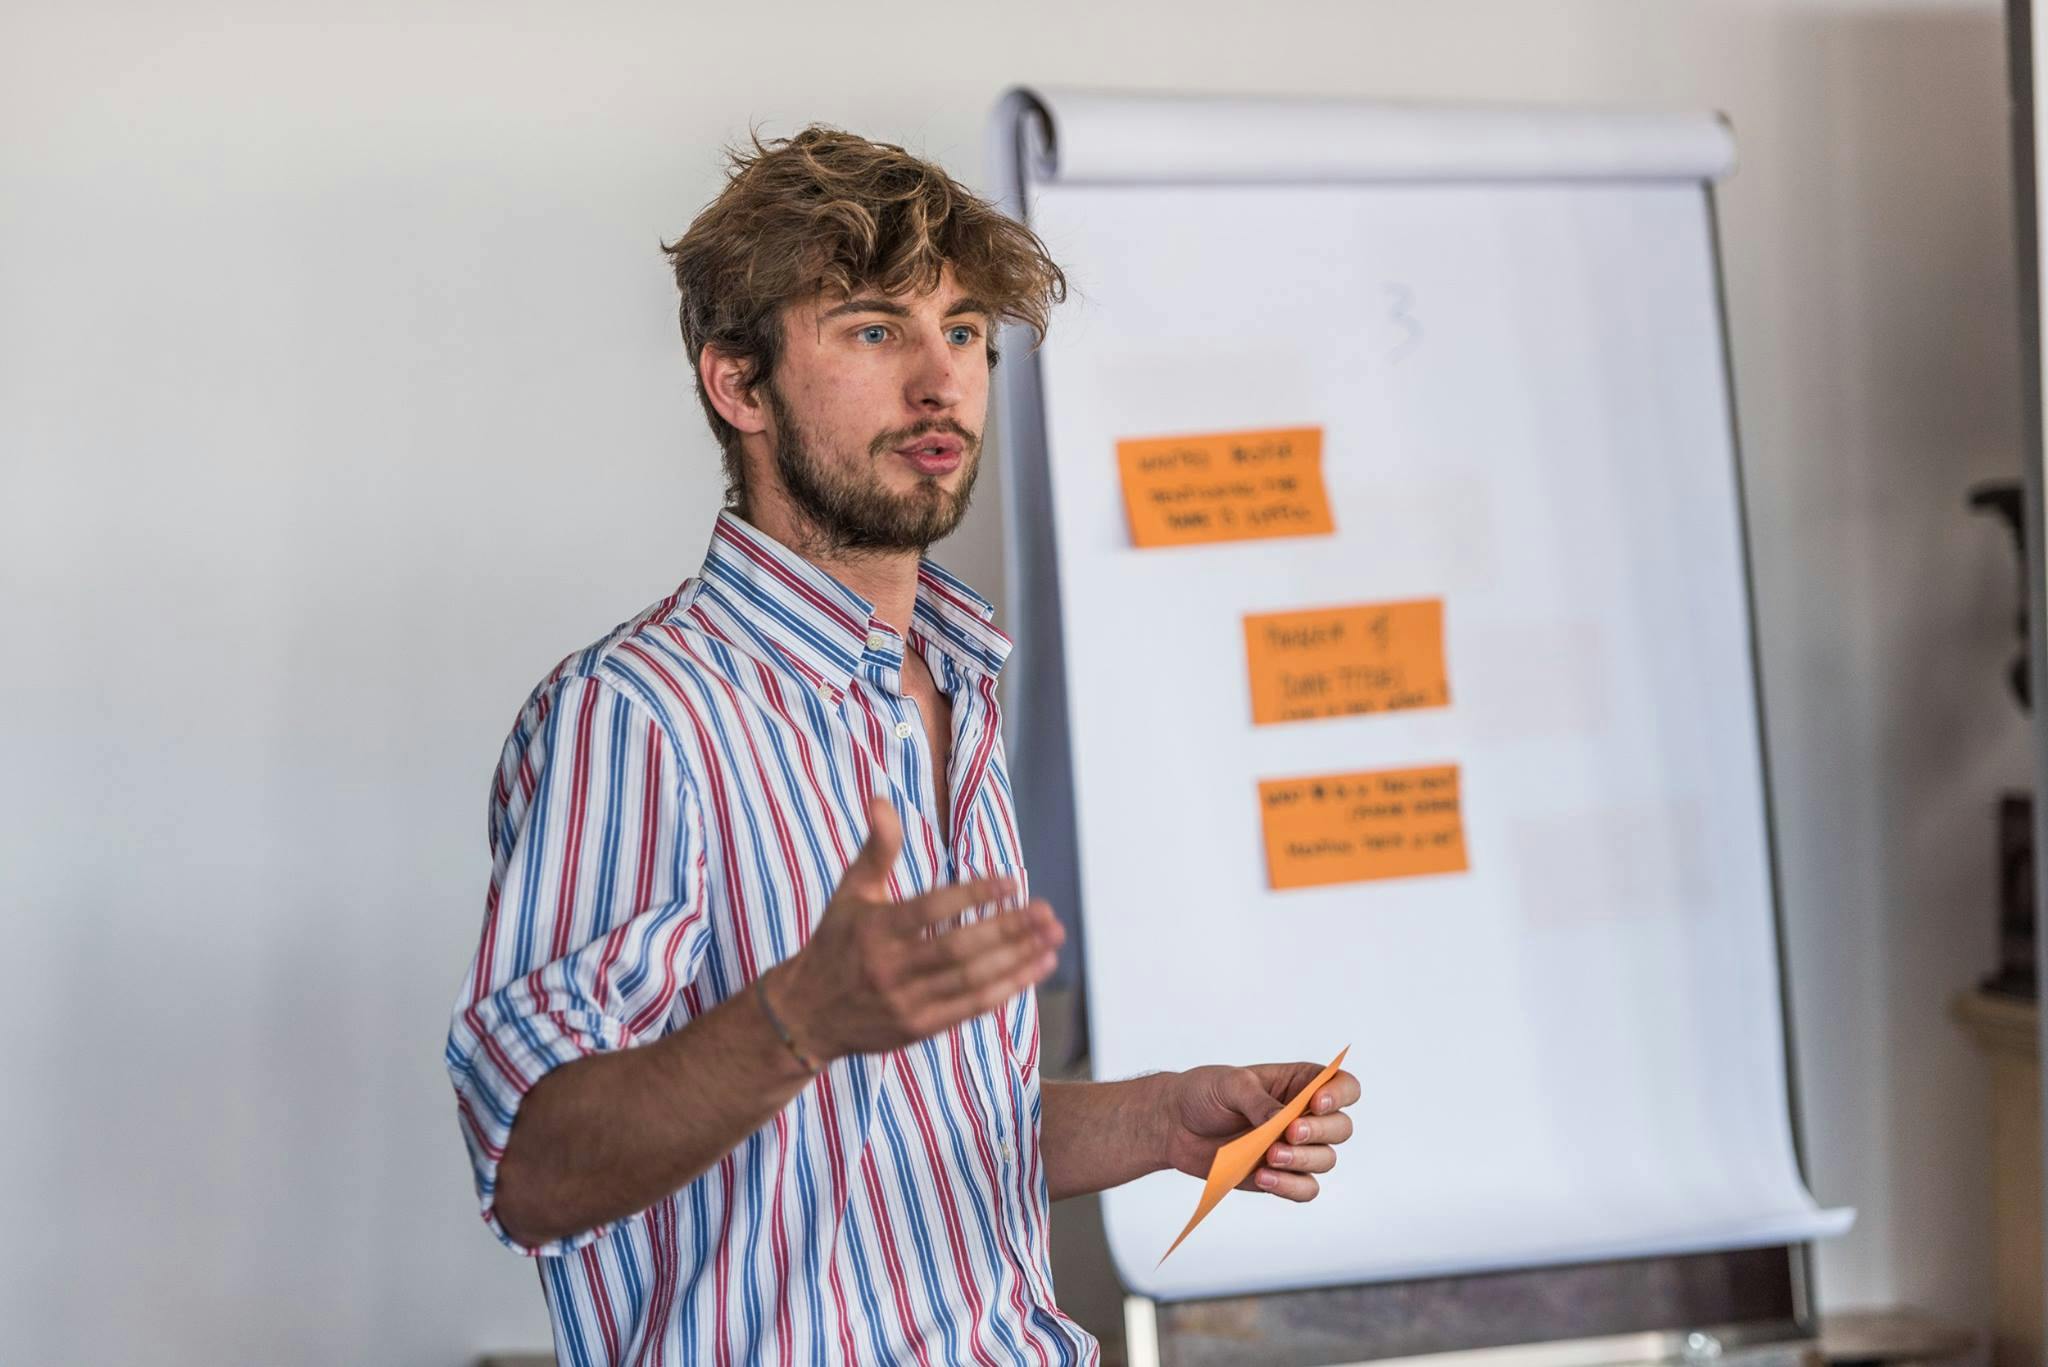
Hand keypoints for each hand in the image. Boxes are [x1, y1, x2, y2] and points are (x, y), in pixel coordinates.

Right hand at [771, 796, 1063, 1061]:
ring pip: (971, 981)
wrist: (807, 1015)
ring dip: (1018, 960)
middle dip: (1008, 930)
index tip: (1011, 882)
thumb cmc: (836, 943)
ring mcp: (905, 1002)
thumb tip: (880, 798)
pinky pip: (970, 1008)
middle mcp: (890, 968)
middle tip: (1046, 912)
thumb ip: (875, 848)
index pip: (932, 910)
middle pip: (959, 949)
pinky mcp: (918, 1028)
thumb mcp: (850, 891)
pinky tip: (1035, 968)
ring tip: (1052, 939)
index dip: (973, 896)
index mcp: (875, 929)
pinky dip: (1007, 988)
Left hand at [1156, 1062, 1359, 1202]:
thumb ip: (1260, 1102)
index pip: (1343, 1086)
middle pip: (1341, 1128)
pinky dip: (1290, 1186)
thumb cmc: (1204, 1093)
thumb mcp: (1230, 1085)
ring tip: (1268, 1157)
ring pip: (1326, 1160)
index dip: (1340, 1094)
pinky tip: (1263, 1177)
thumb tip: (1284, 1123)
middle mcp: (1304, 1116)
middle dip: (1320, 1132)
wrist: (1174, 1125)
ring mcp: (1295, 1149)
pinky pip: (1305, 1189)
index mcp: (1299, 1084)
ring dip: (1302, 1160)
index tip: (1316, 1102)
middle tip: (1288, 1133)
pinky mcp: (1281, 1176)